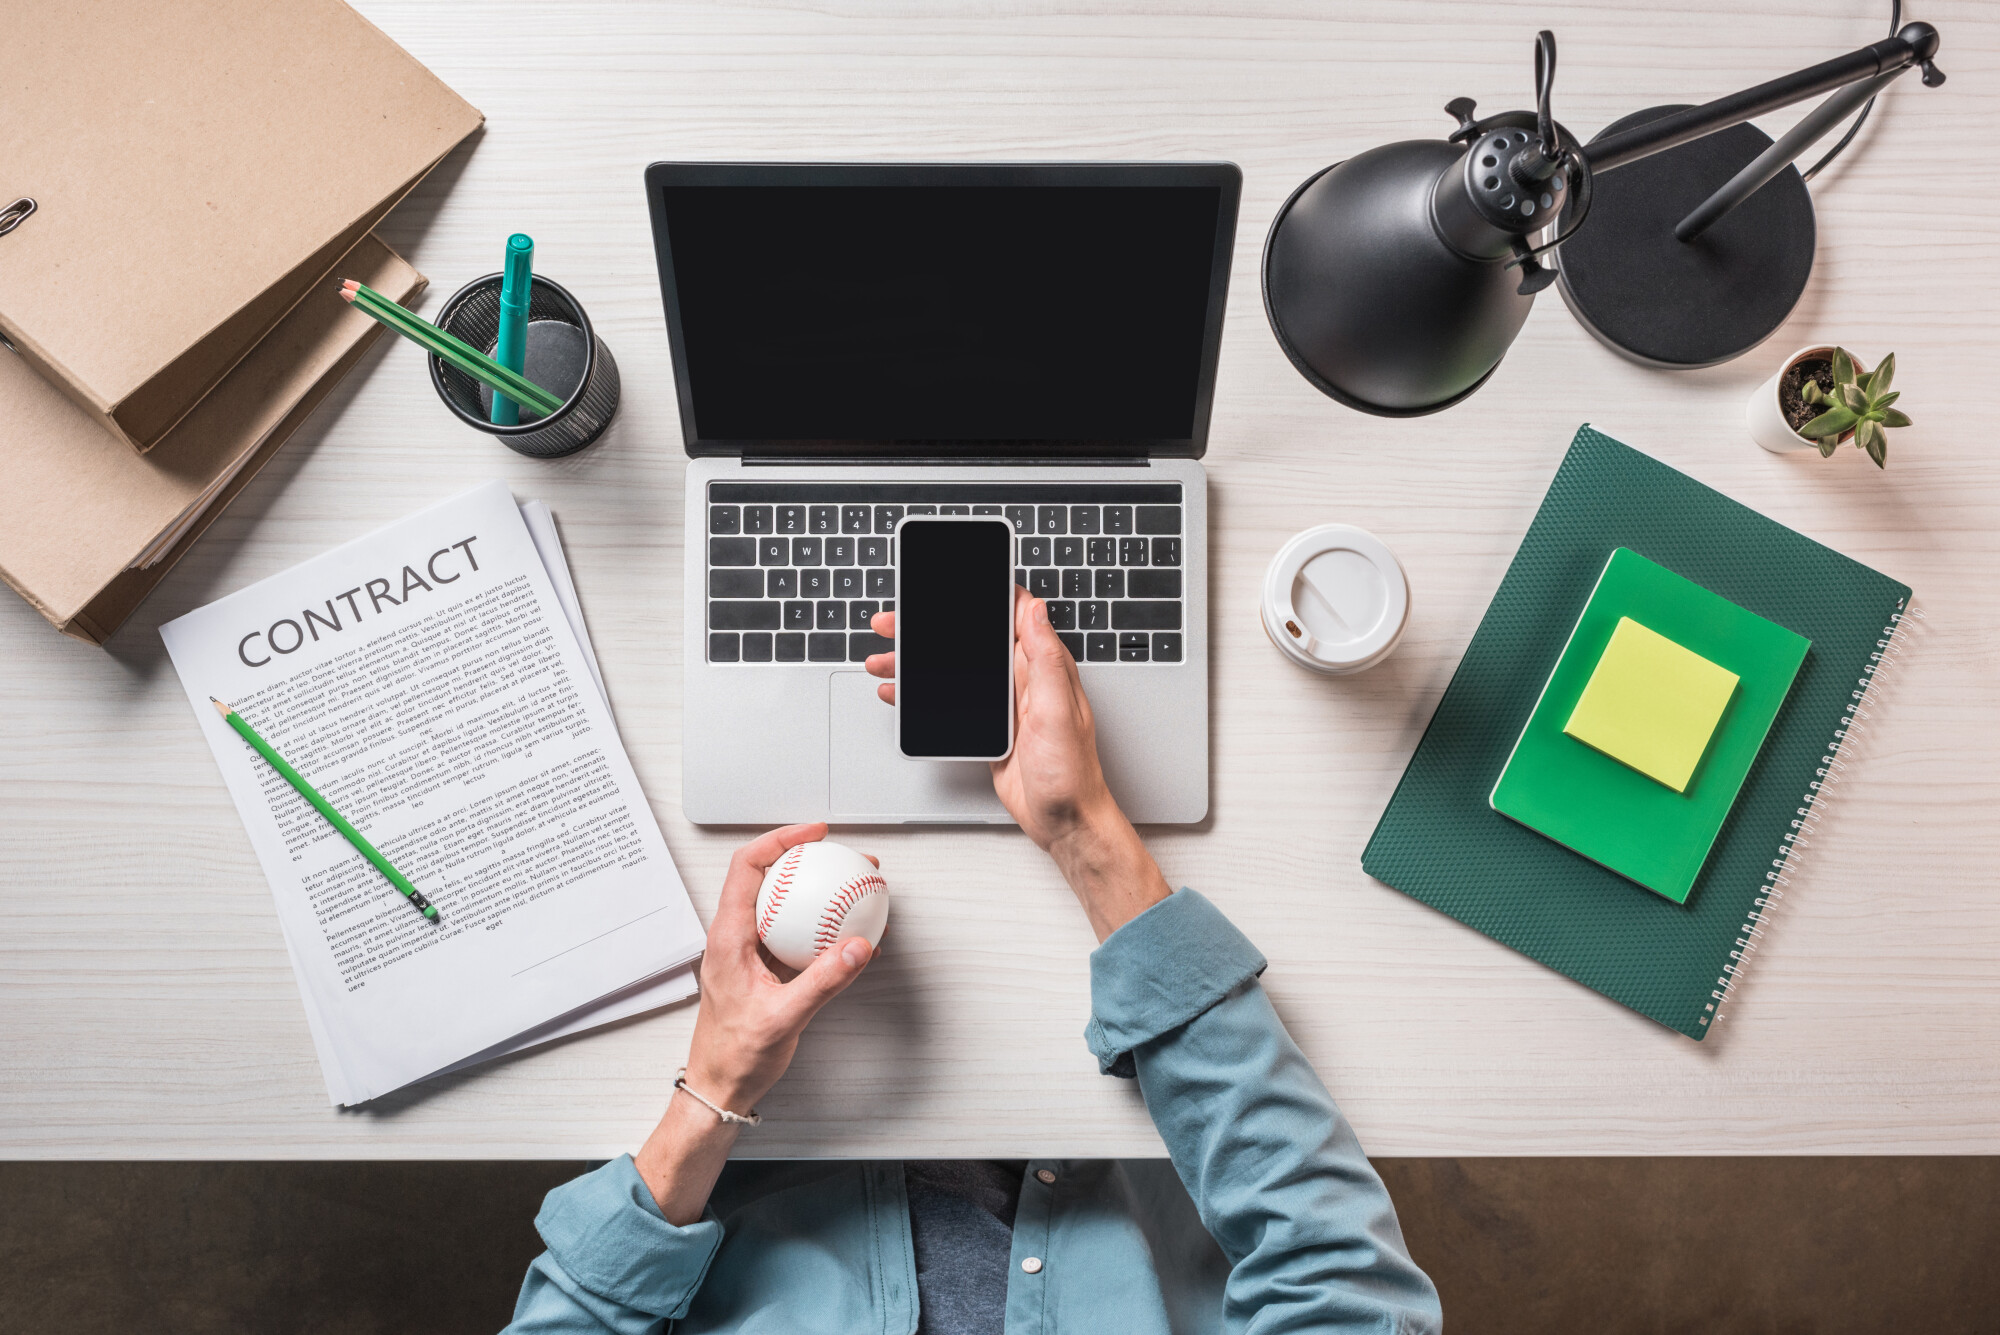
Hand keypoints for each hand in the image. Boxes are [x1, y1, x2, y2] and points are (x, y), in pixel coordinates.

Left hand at [684, 822, 875, 1110]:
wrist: (721, 1087)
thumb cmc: (733, 1057)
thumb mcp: (782, 1018)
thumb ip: (822, 982)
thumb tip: (855, 948)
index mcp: (727, 939)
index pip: (746, 868)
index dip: (779, 840)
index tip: (813, 835)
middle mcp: (735, 938)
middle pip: (768, 877)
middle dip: (807, 859)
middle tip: (844, 858)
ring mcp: (749, 952)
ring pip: (782, 904)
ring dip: (816, 892)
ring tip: (852, 888)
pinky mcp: (764, 967)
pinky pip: (793, 933)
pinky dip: (819, 925)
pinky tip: (848, 935)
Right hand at [865, 595, 1168, 939]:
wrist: (1066, 820)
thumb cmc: (1072, 772)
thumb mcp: (1059, 709)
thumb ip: (1045, 657)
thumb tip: (1035, 609)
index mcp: (1042, 667)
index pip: (1013, 616)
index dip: (982, 594)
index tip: (951, 582)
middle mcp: (1023, 680)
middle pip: (971, 641)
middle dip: (931, 627)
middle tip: (895, 622)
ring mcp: (1004, 704)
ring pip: (954, 670)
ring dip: (917, 662)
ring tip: (884, 658)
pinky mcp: (989, 727)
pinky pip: (950, 701)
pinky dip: (921, 695)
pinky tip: (899, 693)